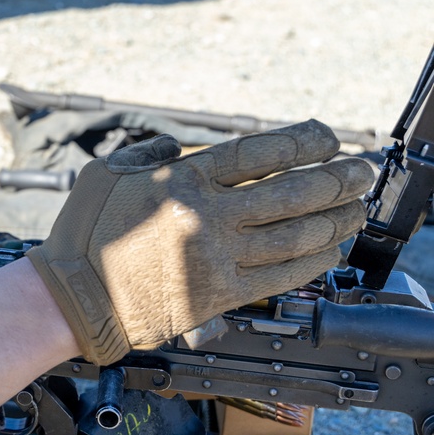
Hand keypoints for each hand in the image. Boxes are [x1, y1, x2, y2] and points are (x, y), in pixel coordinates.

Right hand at [26, 120, 372, 365]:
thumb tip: (181, 148)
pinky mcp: (220, 294)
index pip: (260, 152)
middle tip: (360, 173)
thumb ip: (150, 154)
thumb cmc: (84, 235)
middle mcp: (206, 216)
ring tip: (355, 210)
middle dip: (337, 179)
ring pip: (295, 235)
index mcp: (181, 180)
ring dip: (335, 220)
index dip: (303, 142)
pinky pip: (281, 276)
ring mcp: (217, 257)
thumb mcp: (106, 173)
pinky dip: (313, 262)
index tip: (327, 138)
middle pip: (291, 192)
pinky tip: (329, 251)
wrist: (74, 296)